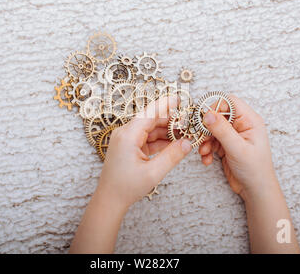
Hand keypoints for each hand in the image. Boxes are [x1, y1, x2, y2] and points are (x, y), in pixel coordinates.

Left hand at [96, 95, 192, 209]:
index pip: (150, 113)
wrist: (110, 200)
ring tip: (185, 133)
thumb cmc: (126, 187)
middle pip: (151, 119)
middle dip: (171, 121)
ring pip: (151, 129)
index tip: (180, 100)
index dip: (166, 105)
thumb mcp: (153, 172)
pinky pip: (147, 138)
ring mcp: (127, 139)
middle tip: (189, 123)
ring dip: (167, 131)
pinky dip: (161, 140)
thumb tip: (188, 143)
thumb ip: (172, 156)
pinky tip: (174, 142)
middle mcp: (125, 133)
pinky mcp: (129, 147)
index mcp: (128, 135)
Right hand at [198, 95, 276, 200]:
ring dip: (204, 140)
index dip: (215, 107)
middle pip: (217, 115)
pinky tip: (207, 159)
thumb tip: (207, 114)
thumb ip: (222, 129)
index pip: (229, 102)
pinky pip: (210, 141)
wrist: (255, 190)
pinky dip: (206, 149)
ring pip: (211, 129)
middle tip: (200, 137)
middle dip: (206, 127)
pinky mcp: (225, 146)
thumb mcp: (237, 148)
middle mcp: (241, 125)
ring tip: (204, 151)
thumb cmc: (254, 169)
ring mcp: (233, 136)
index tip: (204, 118)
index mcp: (250, 120)